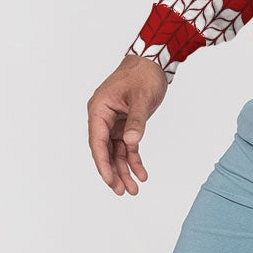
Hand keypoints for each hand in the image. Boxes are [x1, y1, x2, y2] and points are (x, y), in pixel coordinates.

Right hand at [87, 55, 167, 194]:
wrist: (154, 60)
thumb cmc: (144, 74)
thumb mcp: (142, 97)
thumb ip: (137, 121)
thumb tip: (131, 143)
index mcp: (99, 109)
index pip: (98, 142)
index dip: (103, 164)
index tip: (110, 181)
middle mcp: (103, 117)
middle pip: (105, 151)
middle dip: (113, 172)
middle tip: (123, 191)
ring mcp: (114, 121)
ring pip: (116, 151)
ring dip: (124, 169)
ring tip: (133, 188)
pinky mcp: (125, 123)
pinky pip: (127, 145)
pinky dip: (133, 158)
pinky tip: (141, 172)